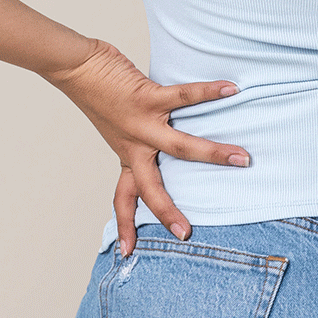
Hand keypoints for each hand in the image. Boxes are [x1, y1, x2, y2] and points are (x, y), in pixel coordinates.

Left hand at [49, 38, 249, 253]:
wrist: (74, 67)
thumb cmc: (97, 92)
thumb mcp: (116, 126)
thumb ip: (136, 137)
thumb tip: (159, 137)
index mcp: (126, 154)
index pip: (124, 197)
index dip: (125, 225)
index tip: (126, 251)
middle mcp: (133, 145)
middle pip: (152, 187)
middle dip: (169, 211)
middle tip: (187, 233)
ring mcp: (140, 123)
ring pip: (180, 146)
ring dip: (214, 153)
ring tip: (243, 158)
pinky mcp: (145, 97)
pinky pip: (182, 96)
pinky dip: (208, 92)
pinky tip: (230, 90)